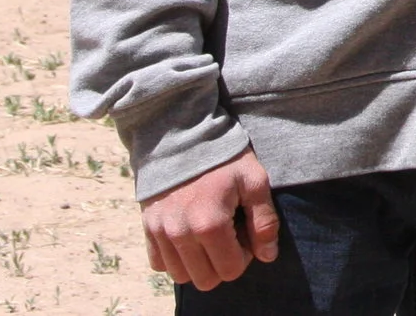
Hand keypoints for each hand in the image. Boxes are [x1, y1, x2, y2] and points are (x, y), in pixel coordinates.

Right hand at [141, 147, 277, 289]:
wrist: (183, 135)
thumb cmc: (225, 157)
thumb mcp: (255, 180)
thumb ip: (264, 221)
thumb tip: (268, 256)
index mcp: (210, 224)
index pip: (231, 270)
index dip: (245, 255)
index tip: (246, 230)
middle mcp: (181, 234)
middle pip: (206, 280)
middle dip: (223, 263)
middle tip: (230, 234)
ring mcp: (160, 233)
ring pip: (182, 276)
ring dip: (199, 263)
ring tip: (210, 235)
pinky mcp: (147, 228)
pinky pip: (160, 263)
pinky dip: (176, 257)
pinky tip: (189, 235)